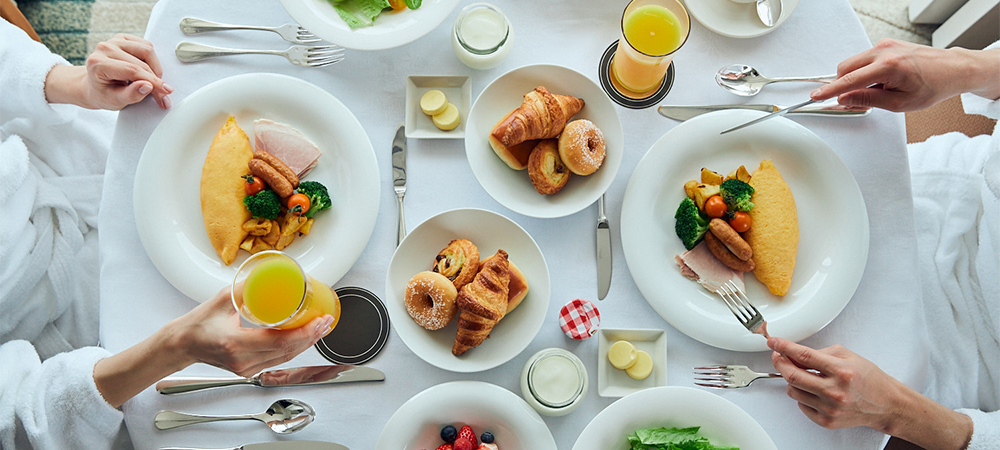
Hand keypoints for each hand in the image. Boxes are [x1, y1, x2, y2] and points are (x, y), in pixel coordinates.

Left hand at [45, 34, 173, 109]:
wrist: (94, 86)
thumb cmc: (103, 94)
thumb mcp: (115, 101)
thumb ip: (131, 95)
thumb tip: (148, 86)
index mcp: (97, 63)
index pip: (132, 70)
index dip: (152, 82)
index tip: (166, 91)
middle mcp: (105, 48)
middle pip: (142, 62)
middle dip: (156, 80)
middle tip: (162, 94)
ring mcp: (114, 41)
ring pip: (147, 50)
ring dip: (155, 68)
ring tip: (151, 82)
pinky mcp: (123, 38)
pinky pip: (147, 45)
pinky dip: (152, 60)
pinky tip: (146, 70)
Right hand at [165, 287, 334, 377]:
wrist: (182, 344)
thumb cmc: (198, 323)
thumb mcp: (224, 298)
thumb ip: (248, 288)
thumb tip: (271, 275)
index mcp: (235, 343)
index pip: (279, 341)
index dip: (305, 333)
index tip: (320, 321)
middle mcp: (242, 360)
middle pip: (287, 351)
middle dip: (311, 336)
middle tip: (326, 321)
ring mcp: (246, 368)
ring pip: (285, 358)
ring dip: (305, 343)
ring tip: (320, 327)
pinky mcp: (248, 370)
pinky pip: (277, 360)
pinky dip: (293, 349)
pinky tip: (304, 338)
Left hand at [768, 337, 972, 448]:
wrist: (885, 404)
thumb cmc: (868, 378)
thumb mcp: (847, 356)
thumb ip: (819, 353)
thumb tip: (793, 353)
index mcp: (841, 371)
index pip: (804, 356)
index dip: (784, 347)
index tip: (773, 342)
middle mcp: (835, 391)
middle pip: (792, 375)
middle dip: (780, 362)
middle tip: (778, 356)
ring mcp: (830, 408)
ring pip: (793, 391)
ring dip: (791, 380)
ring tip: (803, 375)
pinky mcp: (827, 420)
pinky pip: (801, 405)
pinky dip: (803, 395)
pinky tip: (814, 390)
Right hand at [810, 39, 998, 111]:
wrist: (953, 69)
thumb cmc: (934, 85)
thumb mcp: (900, 103)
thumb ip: (868, 100)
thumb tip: (846, 99)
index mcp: (888, 67)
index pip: (849, 81)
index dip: (829, 91)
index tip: (815, 97)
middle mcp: (884, 51)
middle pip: (845, 69)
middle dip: (844, 86)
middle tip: (858, 101)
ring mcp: (884, 46)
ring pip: (853, 64)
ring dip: (856, 80)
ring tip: (878, 91)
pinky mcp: (886, 45)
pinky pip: (864, 59)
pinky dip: (865, 73)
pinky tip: (881, 82)